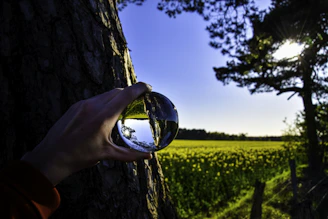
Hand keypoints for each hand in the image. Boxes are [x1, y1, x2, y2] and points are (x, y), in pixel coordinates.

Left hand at [21, 82, 151, 185]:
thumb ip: (129, 154)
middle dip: (129, 92)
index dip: (139, 88)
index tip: (148, 87)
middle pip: (117, 91)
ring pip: (105, 94)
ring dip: (117, 96)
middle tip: (138, 99)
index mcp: (104, 117)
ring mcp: (83, 104)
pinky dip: (104, 101)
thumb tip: (148, 156)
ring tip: (122, 105)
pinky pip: (95, 99)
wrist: (51, 156)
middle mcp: (94, 106)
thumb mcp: (107, 154)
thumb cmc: (80, 156)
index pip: (126, 95)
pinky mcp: (75, 106)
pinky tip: (105, 112)